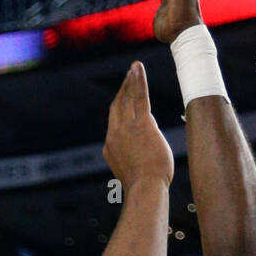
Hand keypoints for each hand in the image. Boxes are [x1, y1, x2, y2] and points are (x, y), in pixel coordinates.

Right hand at [103, 62, 173, 189]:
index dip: (120, 109)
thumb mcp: (133, 172)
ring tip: (134, 67)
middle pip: (117, 107)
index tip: (123, 97)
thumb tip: (142, 158)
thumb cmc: (144, 186)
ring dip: (130, 81)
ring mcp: (127, 128)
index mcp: (110, 148)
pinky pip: (139, 97)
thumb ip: (134, 160)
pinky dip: (138, 81)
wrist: (145, 188)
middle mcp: (115, 135)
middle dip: (122, 90)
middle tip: (128, 76)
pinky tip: (138, 69)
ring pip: (127, 99)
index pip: (115, 124)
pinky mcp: (142, 124)